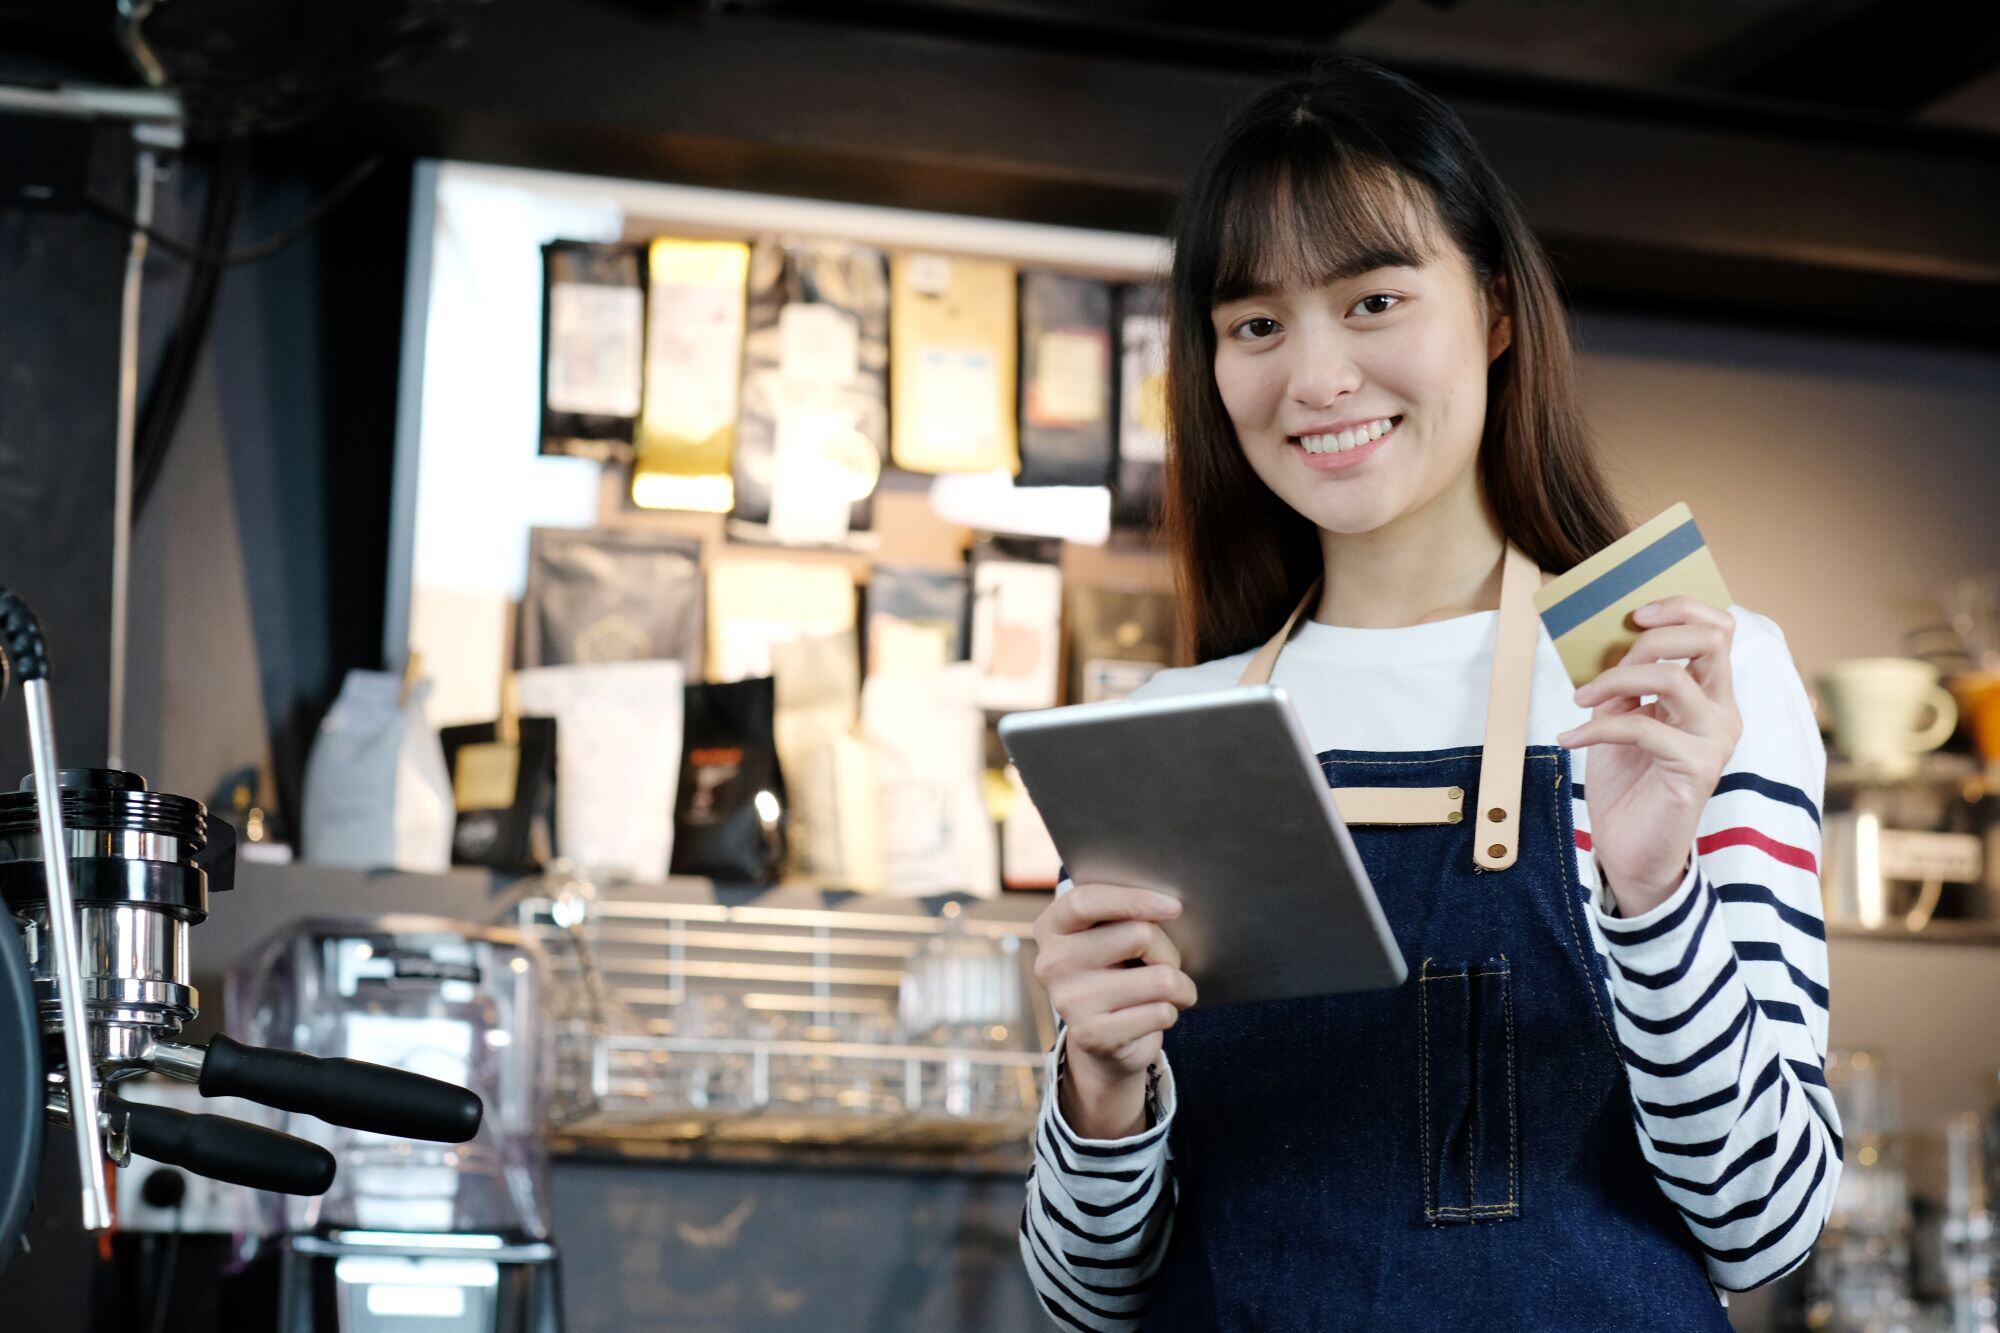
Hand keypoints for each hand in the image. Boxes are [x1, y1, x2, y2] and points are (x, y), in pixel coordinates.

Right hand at [1031, 883, 1195, 1137]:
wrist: (1101, 1037)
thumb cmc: (1115, 970)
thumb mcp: (1108, 933)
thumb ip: (1124, 913)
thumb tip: (1170, 906)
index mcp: (1052, 927)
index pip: (1086, 901)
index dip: (1133, 899)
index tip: (1174, 907)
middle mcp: (1052, 963)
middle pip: (1140, 935)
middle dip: (1168, 951)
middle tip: (1165, 963)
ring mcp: (1069, 1001)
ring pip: (1161, 979)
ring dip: (1180, 986)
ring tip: (1170, 991)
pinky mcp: (1092, 1035)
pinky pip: (1161, 1013)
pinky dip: (1172, 1013)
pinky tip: (1155, 1014)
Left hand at [1555, 598, 1741, 916]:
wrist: (1629, 849)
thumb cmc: (1626, 783)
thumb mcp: (1618, 719)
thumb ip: (1622, 684)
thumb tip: (1602, 642)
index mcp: (1709, 693)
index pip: (1718, 629)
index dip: (1681, 608)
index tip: (1633, 614)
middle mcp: (1722, 711)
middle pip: (1711, 639)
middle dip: (1652, 637)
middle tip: (1607, 658)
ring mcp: (1715, 739)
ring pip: (1674, 678)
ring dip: (1615, 679)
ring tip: (1580, 700)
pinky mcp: (1698, 768)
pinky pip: (1643, 726)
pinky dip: (1596, 728)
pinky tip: (1570, 739)